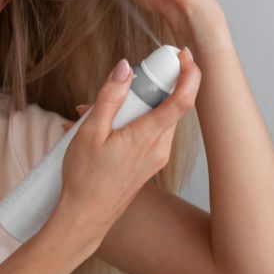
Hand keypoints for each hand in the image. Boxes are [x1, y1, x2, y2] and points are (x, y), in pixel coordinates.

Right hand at [55, 48, 199, 240]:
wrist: (85, 218)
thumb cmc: (84, 179)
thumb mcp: (90, 132)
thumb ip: (109, 97)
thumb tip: (124, 68)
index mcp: (147, 137)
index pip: (183, 100)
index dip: (189, 74)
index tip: (184, 54)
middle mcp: (159, 148)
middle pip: (167, 104)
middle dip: (146, 87)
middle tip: (119, 84)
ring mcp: (156, 157)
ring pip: (155, 118)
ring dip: (131, 106)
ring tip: (91, 113)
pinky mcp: (149, 164)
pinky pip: (147, 132)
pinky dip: (129, 122)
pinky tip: (99, 127)